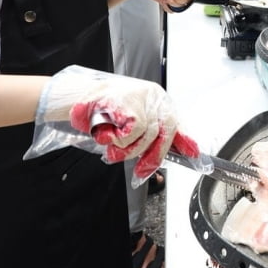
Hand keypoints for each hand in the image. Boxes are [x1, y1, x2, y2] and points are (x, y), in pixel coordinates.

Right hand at [38, 65, 194, 181]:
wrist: (73, 96)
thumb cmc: (99, 109)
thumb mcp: (128, 121)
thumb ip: (151, 135)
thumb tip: (177, 152)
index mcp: (156, 99)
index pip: (175, 121)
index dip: (185, 140)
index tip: (194, 154)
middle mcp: (153, 96)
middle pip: (166, 131)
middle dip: (153, 156)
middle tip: (141, 172)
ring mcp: (142, 97)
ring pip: (146, 137)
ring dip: (126, 150)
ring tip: (111, 149)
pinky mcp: (129, 102)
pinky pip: (131, 133)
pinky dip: (117, 140)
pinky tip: (105, 135)